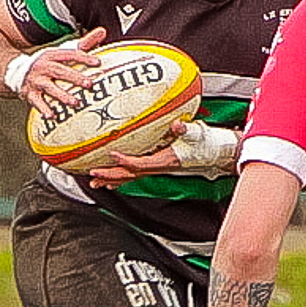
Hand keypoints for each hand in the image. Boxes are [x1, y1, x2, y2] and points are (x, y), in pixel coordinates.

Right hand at [16, 27, 106, 118]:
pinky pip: (36, 102)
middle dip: (75, 78)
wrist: (16, 72)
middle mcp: (43, 66)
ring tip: (75, 103)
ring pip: (49, 88)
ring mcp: (35, 80)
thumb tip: (102, 31)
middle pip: (60, 71)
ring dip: (62, 95)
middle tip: (89, 84)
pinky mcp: (29, 93)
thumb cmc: (48, 63)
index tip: (98, 63)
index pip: (70, 54)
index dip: (84, 58)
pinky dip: (44, 109)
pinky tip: (52, 116)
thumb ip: (83, 44)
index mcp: (52, 55)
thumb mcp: (62, 51)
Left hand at [87, 120, 238, 188]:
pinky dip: (121, 178)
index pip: (141, 163)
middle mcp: (158, 167)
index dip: (126, 161)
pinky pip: (135, 174)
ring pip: (130, 177)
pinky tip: (110, 180)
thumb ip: (186, 129)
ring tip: (94, 182)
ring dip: (111, 180)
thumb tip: (177, 124)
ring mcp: (156, 168)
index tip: (112, 155)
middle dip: (110, 175)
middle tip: (92, 174)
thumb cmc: (205, 143)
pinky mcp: (156, 166)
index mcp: (166, 160)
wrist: (213, 153)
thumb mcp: (197, 133)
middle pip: (129, 175)